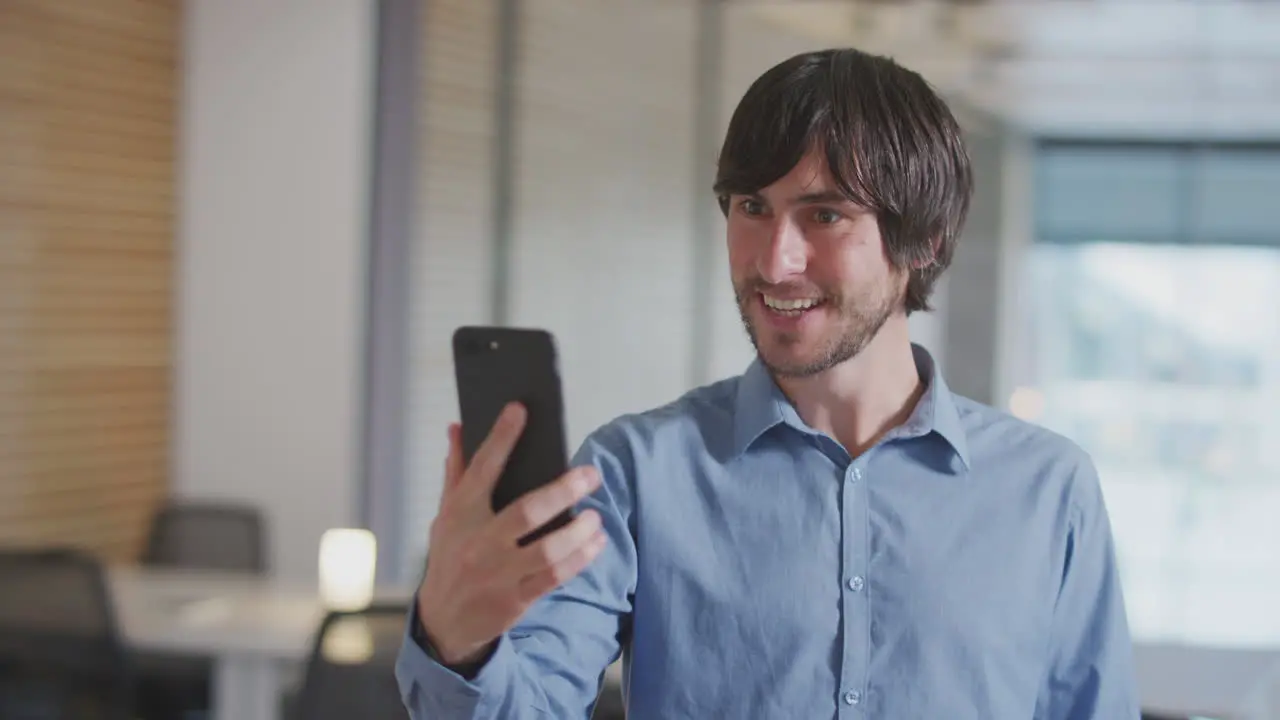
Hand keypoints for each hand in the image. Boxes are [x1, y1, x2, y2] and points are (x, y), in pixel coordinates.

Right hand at [416, 403, 607, 666]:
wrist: (442, 622)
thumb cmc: (450, 558)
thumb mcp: (446, 515)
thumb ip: (456, 472)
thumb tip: (458, 427)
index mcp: (461, 514)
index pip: (482, 468)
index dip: (501, 438)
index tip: (520, 410)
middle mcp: (480, 542)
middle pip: (527, 512)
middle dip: (563, 490)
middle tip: (591, 475)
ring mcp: (499, 573)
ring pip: (548, 550)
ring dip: (580, 532)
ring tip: (596, 516)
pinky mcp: (516, 599)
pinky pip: (555, 577)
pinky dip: (580, 559)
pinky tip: (595, 543)